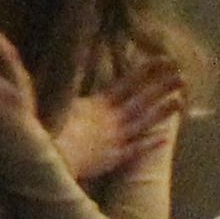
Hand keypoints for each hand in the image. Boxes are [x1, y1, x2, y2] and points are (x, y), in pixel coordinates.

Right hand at [51, 64, 185, 188]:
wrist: (51, 160)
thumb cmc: (47, 131)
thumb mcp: (52, 100)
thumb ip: (56, 82)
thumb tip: (37, 58)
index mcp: (97, 104)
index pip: (127, 83)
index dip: (146, 71)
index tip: (164, 59)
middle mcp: (111, 120)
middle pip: (141, 101)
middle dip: (161, 87)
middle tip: (182, 75)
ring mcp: (115, 139)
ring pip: (143, 123)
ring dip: (162, 112)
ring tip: (181, 101)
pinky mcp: (112, 159)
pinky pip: (135, 150)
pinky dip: (150, 145)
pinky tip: (165, 139)